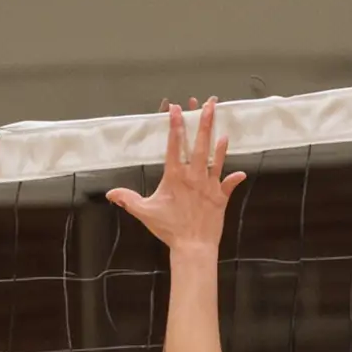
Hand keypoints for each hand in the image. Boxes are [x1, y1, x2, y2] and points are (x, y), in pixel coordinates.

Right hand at [106, 99, 245, 248]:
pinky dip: (234, 179)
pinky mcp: (221, 198)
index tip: (176, 108)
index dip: (175, 125)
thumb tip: (110, 194)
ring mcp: (209, 185)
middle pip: (199, 144)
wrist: (193, 247)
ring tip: (223, 128)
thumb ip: (128, 200)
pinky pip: (229, 185)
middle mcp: (194, 176)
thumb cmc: (169, 229)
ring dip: (219, 143)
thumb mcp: (146, 213)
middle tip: (208, 104)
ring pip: (215, 159)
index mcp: (175, 176)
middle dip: (204, 122)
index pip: (174, 145)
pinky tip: (241, 172)